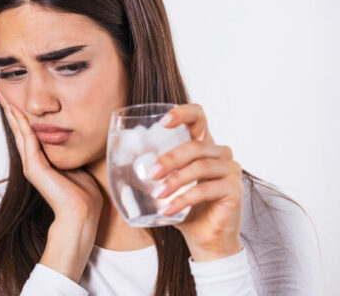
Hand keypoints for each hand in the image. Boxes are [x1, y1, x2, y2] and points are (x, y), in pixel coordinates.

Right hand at [0, 83, 103, 225]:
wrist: (82, 214)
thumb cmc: (83, 194)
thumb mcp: (76, 164)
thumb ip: (70, 151)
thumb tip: (75, 137)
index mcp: (42, 159)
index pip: (28, 130)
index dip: (20, 112)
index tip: (12, 94)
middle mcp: (33, 160)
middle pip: (18, 127)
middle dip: (8, 106)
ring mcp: (32, 165)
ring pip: (18, 131)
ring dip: (9, 111)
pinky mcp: (34, 168)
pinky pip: (27, 140)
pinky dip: (21, 124)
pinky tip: (15, 109)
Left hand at [148, 103, 243, 261]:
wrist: (205, 238)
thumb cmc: (183, 207)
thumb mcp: (166, 184)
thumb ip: (152, 168)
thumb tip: (116, 159)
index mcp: (203, 145)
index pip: (198, 116)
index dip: (183, 113)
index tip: (163, 121)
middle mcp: (220, 153)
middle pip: (195, 146)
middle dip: (170, 158)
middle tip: (151, 173)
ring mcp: (230, 170)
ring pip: (201, 166)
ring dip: (175, 180)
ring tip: (157, 195)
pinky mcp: (234, 190)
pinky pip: (207, 189)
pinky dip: (184, 199)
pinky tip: (168, 209)